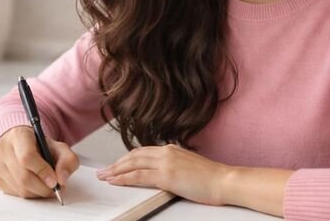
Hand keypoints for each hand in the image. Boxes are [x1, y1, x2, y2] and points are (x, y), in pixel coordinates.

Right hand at [0, 126, 79, 198]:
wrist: (22, 144)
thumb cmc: (40, 146)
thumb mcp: (59, 147)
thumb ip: (67, 160)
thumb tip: (62, 179)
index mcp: (18, 135)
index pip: (27, 157)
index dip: (42, 172)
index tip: (54, 181)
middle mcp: (3, 148)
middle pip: (23, 177)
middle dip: (43, 187)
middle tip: (55, 188)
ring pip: (20, 188)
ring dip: (38, 192)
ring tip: (47, 186)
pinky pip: (15, 193)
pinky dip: (29, 194)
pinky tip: (35, 185)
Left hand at [96, 144, 232, 204]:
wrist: (225, 181)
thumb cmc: (212, 178)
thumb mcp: (189, 166)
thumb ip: (174, 165)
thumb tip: (162, 172)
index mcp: (171, 149)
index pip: (142, 151)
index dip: (127, 158)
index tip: (117, 164)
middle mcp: (166, 152)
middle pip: (133, 156)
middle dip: (116, 163)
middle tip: (104, 170)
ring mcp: (165, 163)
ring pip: (132, 164)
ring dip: (115, 170)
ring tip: (104, 176)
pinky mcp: (166, 176)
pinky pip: (138, 176)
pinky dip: (124, 178)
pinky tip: (115, 181)